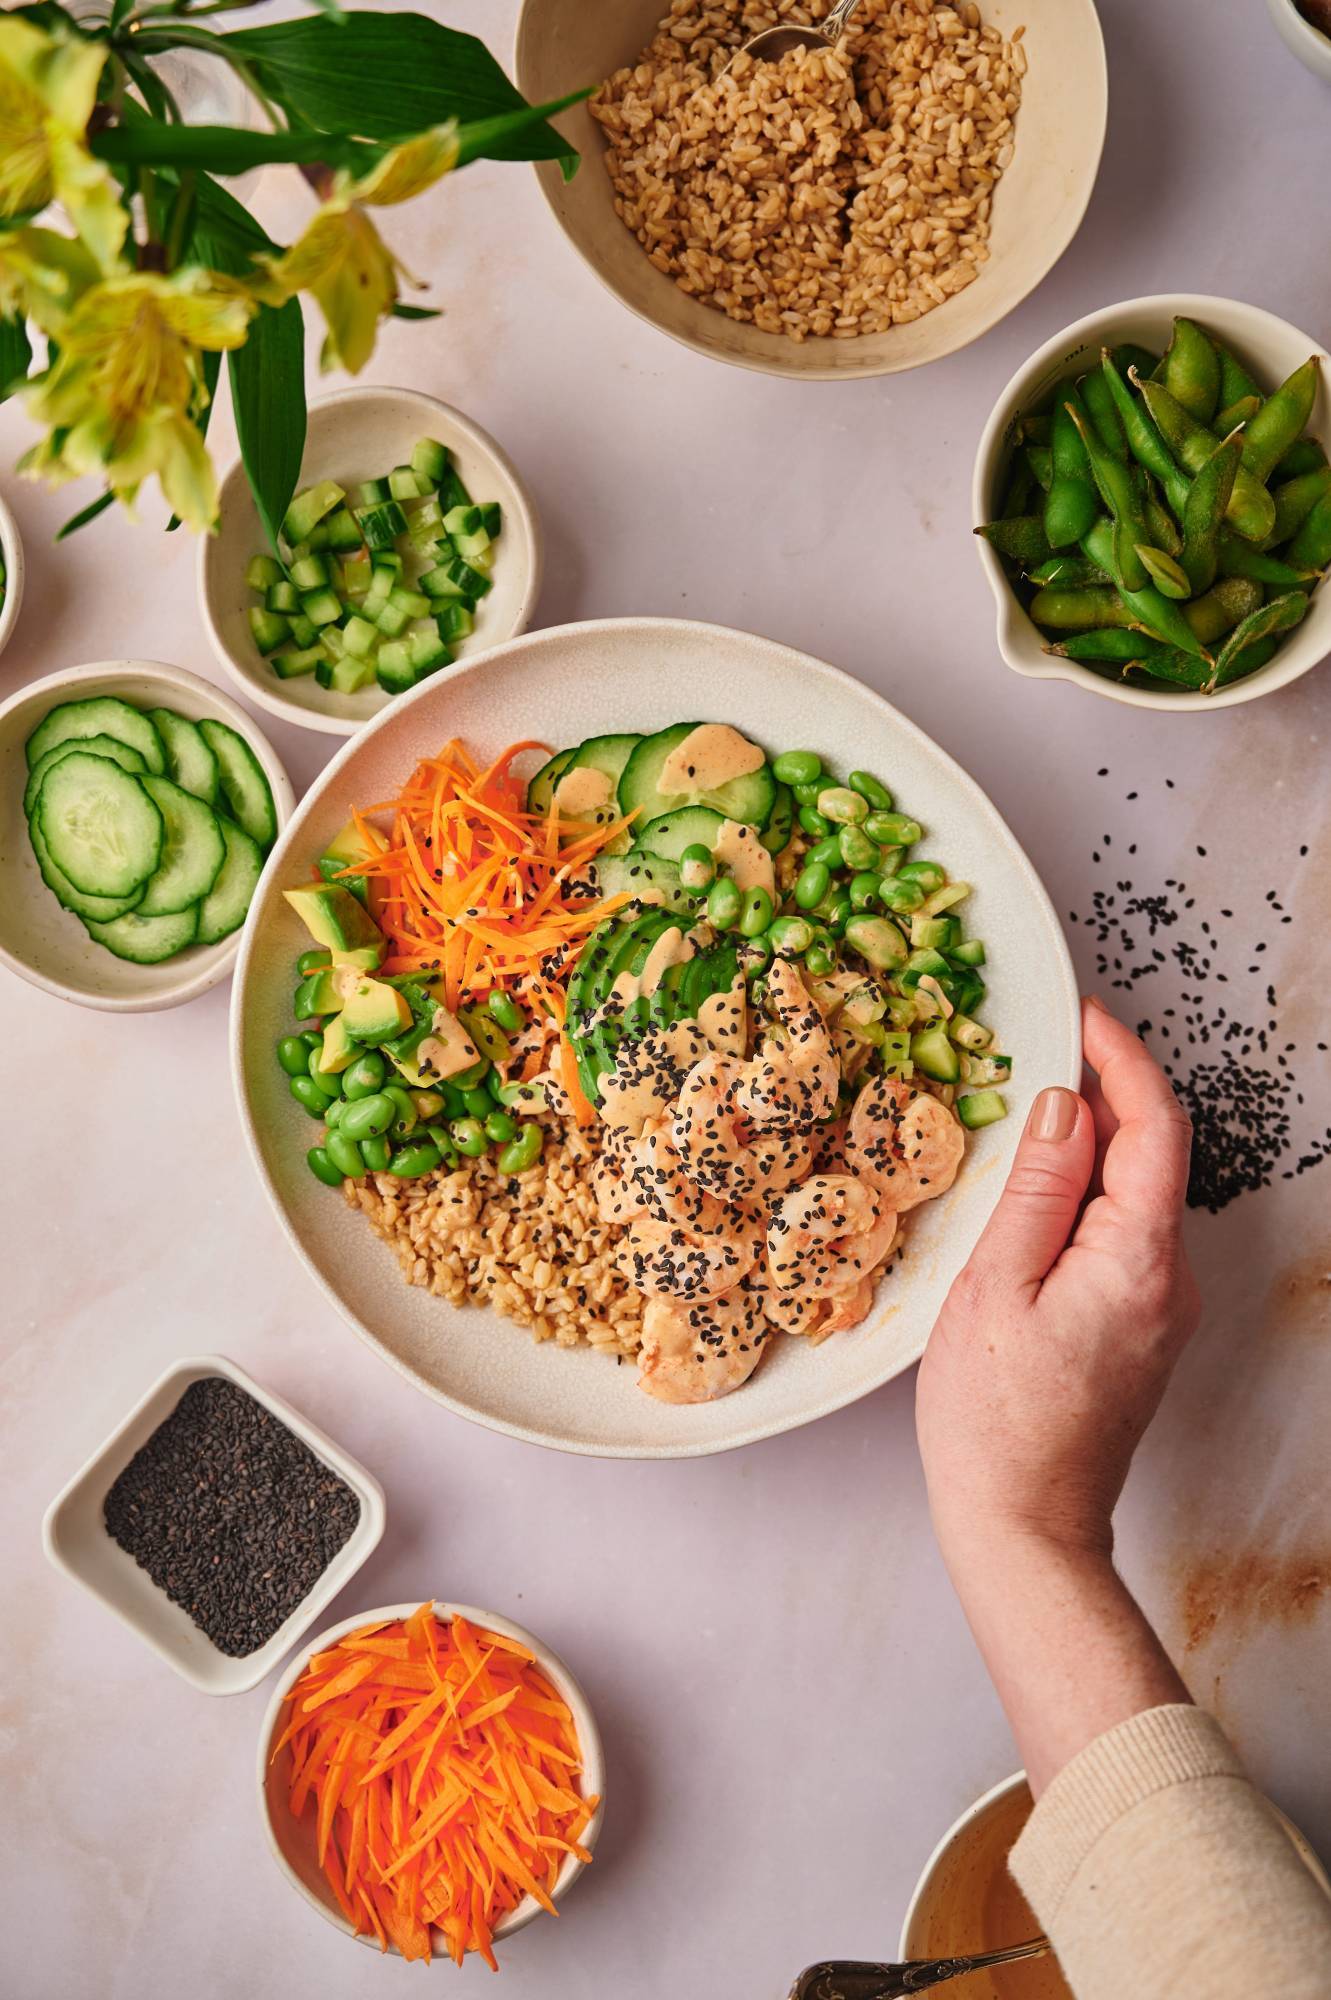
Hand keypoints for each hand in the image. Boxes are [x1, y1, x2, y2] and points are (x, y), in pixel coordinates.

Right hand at [917, 996, 1200, 1567]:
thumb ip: (1038, 1188)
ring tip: (1020, 1117)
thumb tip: (1065, 1102)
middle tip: (1035, 1052)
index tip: (1082, 1017)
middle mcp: (1168, 1280)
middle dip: (1100, 1094)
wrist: (1023, 1529)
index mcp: (1138, 1260)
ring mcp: (1159, 1308)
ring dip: (1087, 1148)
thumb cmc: (995, 1422)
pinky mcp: (1138, 1329)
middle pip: (1150, 1157)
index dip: (1122, 1060)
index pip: (1155, 1127)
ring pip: (1133, 1197)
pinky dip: (1083, 1198)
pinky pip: (1119, 1238)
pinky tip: (1031, 1198)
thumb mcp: (996, 1285)